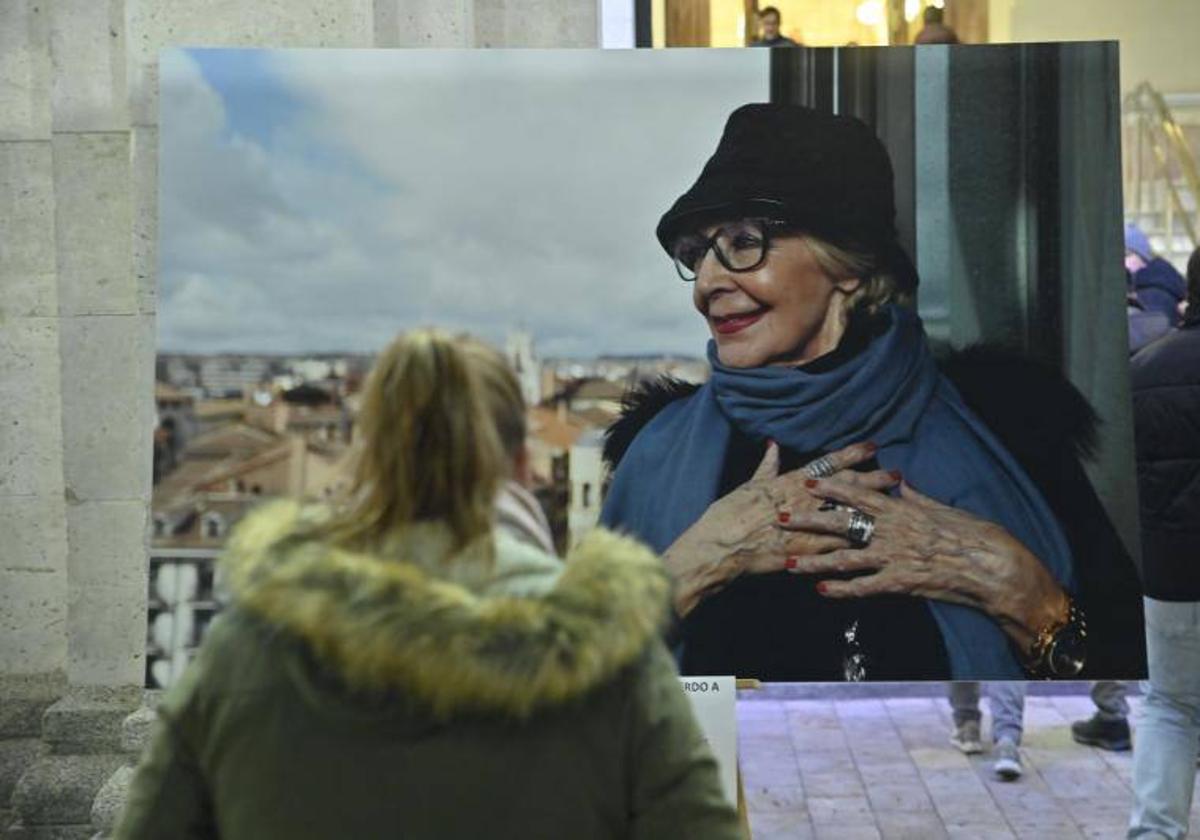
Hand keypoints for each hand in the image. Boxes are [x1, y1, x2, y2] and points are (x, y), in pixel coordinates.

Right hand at [661, 441, 899, 617]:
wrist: (718, 547)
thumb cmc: (727, 515)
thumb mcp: (746, 486)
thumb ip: (766, 467)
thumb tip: (774, 445)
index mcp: (788, 482)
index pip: (827, 464)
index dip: (851, 454)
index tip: (871, 446)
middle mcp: (803, 501)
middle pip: (846, 487)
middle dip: (872, 479)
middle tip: (896, 474)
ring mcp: (806, 526)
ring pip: (848, 514)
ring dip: (872, 510)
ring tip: (895, 507)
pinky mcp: (806, 551)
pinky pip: (838, 547)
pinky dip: (857, 543)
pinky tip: (877, 544)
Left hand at [777, 475, 1068, 653]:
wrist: (995, 566)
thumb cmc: (974, 535)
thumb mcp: (943, 508)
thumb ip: (917, 498)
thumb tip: (902, 483)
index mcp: (902, 509)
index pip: (858, 494)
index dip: (830, 487)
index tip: (806, 481)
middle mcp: (892, 531)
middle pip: (841, 523)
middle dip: (808, 520)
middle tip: (779, 517)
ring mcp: (895, 557)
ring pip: (845, 558)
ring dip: (814, 561)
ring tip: (788, 562)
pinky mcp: (901, 582)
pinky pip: (865, 587)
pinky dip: (842, 589)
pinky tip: (821, 591)